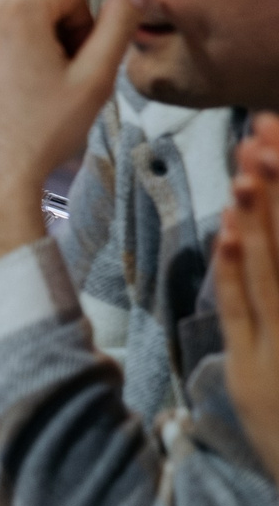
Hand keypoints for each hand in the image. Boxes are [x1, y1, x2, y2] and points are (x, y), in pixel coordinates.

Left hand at [0, 0, 137, 280]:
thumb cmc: (42, 134)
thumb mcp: (96, 80)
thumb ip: (118, 27)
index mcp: (17, 11)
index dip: (83, 23)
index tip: (77, 60)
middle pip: (31, 1)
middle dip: (51, 32)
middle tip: (54, 79)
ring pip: (0, 21)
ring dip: (19, 44)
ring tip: (25, 90)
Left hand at [212, 115, 278, 468]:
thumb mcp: (270, 344)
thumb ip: (266, 288)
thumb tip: (248, 240)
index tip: (278, 136)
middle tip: (269, 128)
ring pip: (276, 270)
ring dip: (263, 215)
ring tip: (251, 162)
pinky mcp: (255, 377)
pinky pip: (246, 317)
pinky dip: (241, 275)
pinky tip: (232, 235)